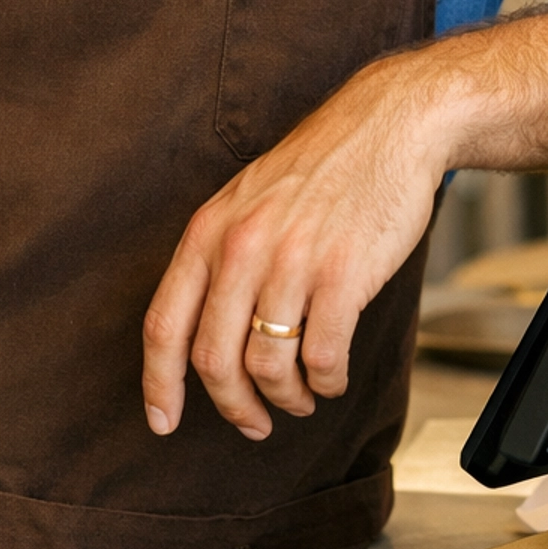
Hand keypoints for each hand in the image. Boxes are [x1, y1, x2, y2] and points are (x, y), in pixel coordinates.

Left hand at [141, 55, 450, 441]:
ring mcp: (292, 261)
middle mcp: (242, 248)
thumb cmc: (321, 166)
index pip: (165, 325)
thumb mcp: (247, 198)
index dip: (159, 385)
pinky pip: (322, 357)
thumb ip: (220, 257)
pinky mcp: (343, 274)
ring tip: (301, 397)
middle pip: (214, 360)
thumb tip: (203, 336)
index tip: (163, 422)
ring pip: (269, 366)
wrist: (388, 125)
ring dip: (285, 398)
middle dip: (234, 406)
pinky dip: (326, 381)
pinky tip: (332, 377)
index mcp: (209, 231)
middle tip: (253, 423)